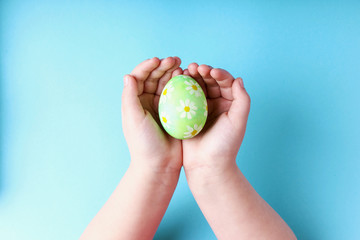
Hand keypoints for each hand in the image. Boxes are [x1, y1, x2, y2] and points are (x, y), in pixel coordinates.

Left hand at [122, 57, 182, 174]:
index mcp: (134, 101)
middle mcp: (147, 101)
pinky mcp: (175, 112)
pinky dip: (184, 85)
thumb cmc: (143, 143)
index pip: (140, 77)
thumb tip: (128, 75)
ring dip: (174, 73)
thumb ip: (129, 97)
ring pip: (168, 83)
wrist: (160, 164)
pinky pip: (179, 94)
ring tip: (182, 66)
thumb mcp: (133, 119)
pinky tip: (189, 79)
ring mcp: (162, 106)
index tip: (158, 60)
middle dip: (163, 66)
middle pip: (155, 77)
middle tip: (175, 60)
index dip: (148, 66)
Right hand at [182, 63, 250, 173]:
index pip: (225, 82)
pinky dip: (180, 88)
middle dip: (202, 72)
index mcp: (229, 103)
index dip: (218, 74)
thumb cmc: (225, 145)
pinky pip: (183, 97)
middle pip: (209, 81)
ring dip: (191, 77)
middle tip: (195, 67)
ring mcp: (200, 108)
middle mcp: (215, 103)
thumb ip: (242, 100)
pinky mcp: (186, 114)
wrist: (207, 165)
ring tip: (185, 70)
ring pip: (195, 87)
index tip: (210, 72)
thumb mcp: (238, 122)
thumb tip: (238, 79)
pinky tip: (175, 81)